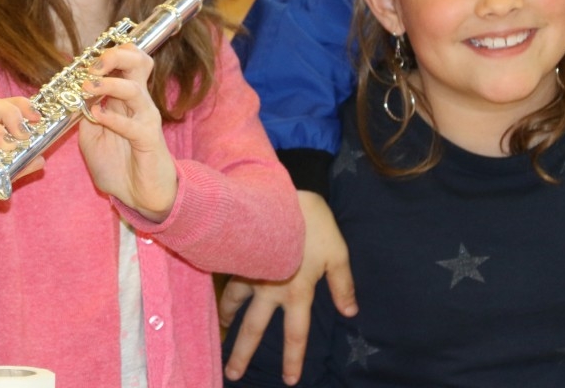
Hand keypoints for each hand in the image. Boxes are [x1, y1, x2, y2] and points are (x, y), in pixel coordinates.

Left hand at [77, 43, 175, 220]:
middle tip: (92, 66)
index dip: (106, 53)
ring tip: (87, 88)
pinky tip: (97, 117)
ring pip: (134, 89)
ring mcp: (146, 119)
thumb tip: (72, 97)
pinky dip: (114, 118)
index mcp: (124, 98)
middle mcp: (138, 102)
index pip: (126, 61)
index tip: (83, 60)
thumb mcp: (91, 138)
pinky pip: (133, 124)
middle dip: (114, 56)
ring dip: (108, 84)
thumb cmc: (119, 165)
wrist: (141, 196)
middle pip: (138, 62)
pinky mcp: (149, 139)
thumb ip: (85, 116)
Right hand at [220, 191, 356, 384]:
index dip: (293, 358)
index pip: (295, 333)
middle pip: (254, 328)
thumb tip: (350, 312)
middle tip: (232, 373)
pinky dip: (220, 288)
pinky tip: (213, 294)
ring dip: (226, 318)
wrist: (282, 194)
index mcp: (297, 292)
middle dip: (242, 353)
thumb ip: (343, 285)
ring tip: (221, 330)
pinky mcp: (238, 254)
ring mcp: (250, 271)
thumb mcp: (337, 253)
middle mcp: (270, 289)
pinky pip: (226, 276)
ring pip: (233, 302)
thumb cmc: (314, 224)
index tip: (288, 380)